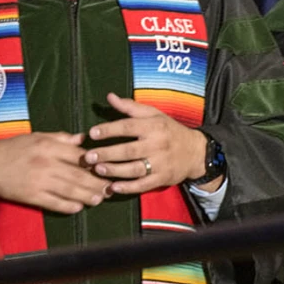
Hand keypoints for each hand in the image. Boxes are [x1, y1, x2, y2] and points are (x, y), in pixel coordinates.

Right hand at [0, 132, 110, 213]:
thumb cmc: (13, 148)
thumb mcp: (36, 136)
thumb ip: (60, 138)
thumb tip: (82, 139)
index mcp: (48, 146)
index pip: (77, 155)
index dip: (94, 163)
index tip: (106, 167)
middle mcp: (46, 163)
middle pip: (78, 175)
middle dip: (96, 183)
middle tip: (109, 188)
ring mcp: (39, 181)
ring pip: (70, 190)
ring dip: (88, 196)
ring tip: (99, 199)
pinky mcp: (32, 196)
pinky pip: (55, 203)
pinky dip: (69, 206)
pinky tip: (79, 207)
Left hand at [84, 93, 206, 194]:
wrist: (195, 151)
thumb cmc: (169, 130)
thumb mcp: (154, 114)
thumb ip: (130, 107)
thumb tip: (109, 96)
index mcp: (153, 126)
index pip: (128, 127)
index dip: (109, 130)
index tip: (92, 133)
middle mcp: (157, 144)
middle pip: (128, 150)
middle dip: (107, 153)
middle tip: (88, 156)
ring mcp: (160, 163)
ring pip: (134, 169)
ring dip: (114, 170)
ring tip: (97, 170)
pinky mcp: (162, 179)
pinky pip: (143, 185)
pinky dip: (128, 187)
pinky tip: (114, 187)